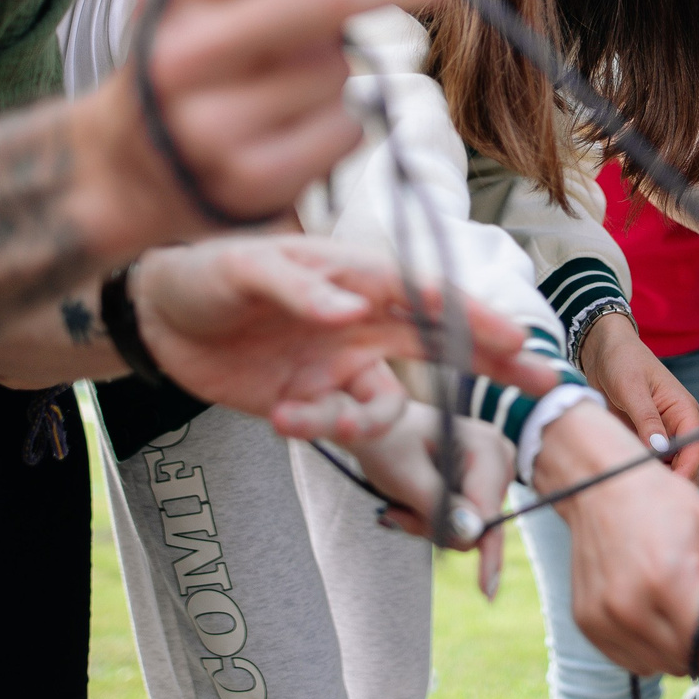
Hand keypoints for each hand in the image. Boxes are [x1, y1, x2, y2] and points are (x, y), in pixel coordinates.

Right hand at [86, 0, 444, 236]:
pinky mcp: (248, 179)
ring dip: (345, 69)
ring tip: (293, 84)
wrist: (128, 169)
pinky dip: (345, 122)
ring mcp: (212, 122)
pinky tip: (298, 128)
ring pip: (340, 69)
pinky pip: (345, 128)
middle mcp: (186, 51)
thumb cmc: (198, 56)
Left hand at [131, 236, 563, 438]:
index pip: (425, 293)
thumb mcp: (241, 268)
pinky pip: (343, 425)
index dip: (474, 317)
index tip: (517, 341)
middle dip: (493, 364)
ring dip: (360, 423)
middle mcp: (360, 318)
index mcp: (352, 273)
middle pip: (442, 341)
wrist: (156, 318)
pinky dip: (321, 430)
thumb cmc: (201, 271)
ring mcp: (341, 361)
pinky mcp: (315, 399)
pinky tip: (281, 420)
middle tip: (542, 386)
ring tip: (300, 419)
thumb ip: (299, 286)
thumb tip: (353, 307)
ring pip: (391, 401)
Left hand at [346, 402, 515, 599]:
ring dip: (429, 525)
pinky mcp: (477, 483)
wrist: (370, 425)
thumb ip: (441, 505)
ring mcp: (489, 471)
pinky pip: (461, 522)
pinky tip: (406, 507)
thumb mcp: (405, 477)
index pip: (489, 510)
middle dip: (436, 528)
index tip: (486, 590)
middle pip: (479, 523)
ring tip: (396, 506)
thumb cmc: (383, 442)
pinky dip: (431, 521)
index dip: (486, 550)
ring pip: (468, 528)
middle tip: (395, 516)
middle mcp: (497, 456)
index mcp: (485, 446)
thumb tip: (474, 536)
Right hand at [531, 402, 698, 676]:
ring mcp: (605, 618)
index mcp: (668, 579)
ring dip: (675, 648)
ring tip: (671, 605)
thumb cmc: (663, 504)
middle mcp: (631, 606)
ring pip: (660, 667)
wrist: (600, 487)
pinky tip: (647, 610)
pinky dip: (647, 647)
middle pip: (687, 662)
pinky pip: (632, 661)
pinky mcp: (587, 624)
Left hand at [577, 311, 698, 482]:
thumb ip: (646, 419)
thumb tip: (660, 450)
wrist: (602, 350)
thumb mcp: (632, 388)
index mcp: (684, 411)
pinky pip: (645, 461)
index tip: (668, 489)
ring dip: (653, 477)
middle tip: (649, 496)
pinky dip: (638, 470)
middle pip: (684, 464)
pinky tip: (623, 477)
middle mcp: (676, 426)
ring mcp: (659, 434)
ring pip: (665, 467)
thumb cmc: (622, 360)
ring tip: (634, 490)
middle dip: (671, 481)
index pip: (694, 448)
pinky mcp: (641, 438)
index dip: (685, 471)